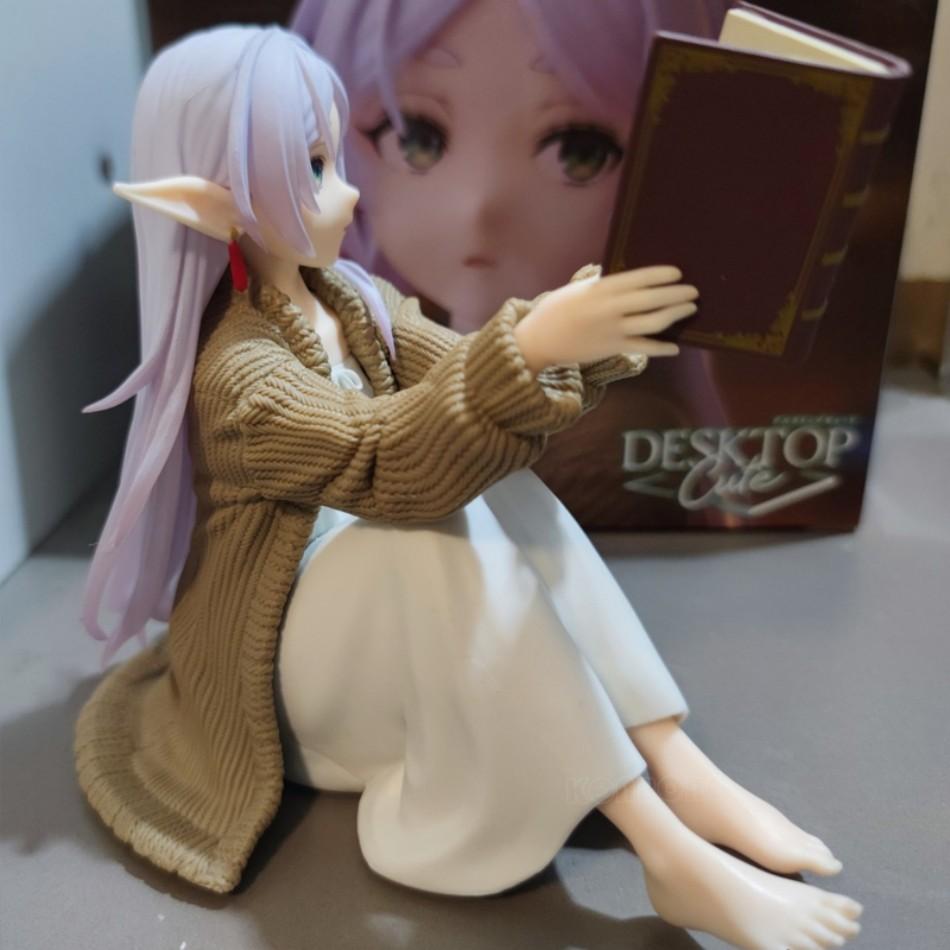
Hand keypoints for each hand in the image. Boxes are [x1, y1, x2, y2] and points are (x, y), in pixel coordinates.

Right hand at [513, 265, 697, 373]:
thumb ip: (601, 283)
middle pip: (652, 300)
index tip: (678, 272)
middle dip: (676, 295)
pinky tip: (675, 348)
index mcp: (601, 289)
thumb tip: (623, 277)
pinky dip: (661, 349)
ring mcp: (613, 330)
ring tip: (689, 309)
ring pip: (653, 323)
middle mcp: (610, 309)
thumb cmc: (555, 310)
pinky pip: (643, 348)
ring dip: (675, 315)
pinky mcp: (613, 349)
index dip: (661, 275)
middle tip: (694, 291)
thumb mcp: (577, 289)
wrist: (538, 340)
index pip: (638, 279)